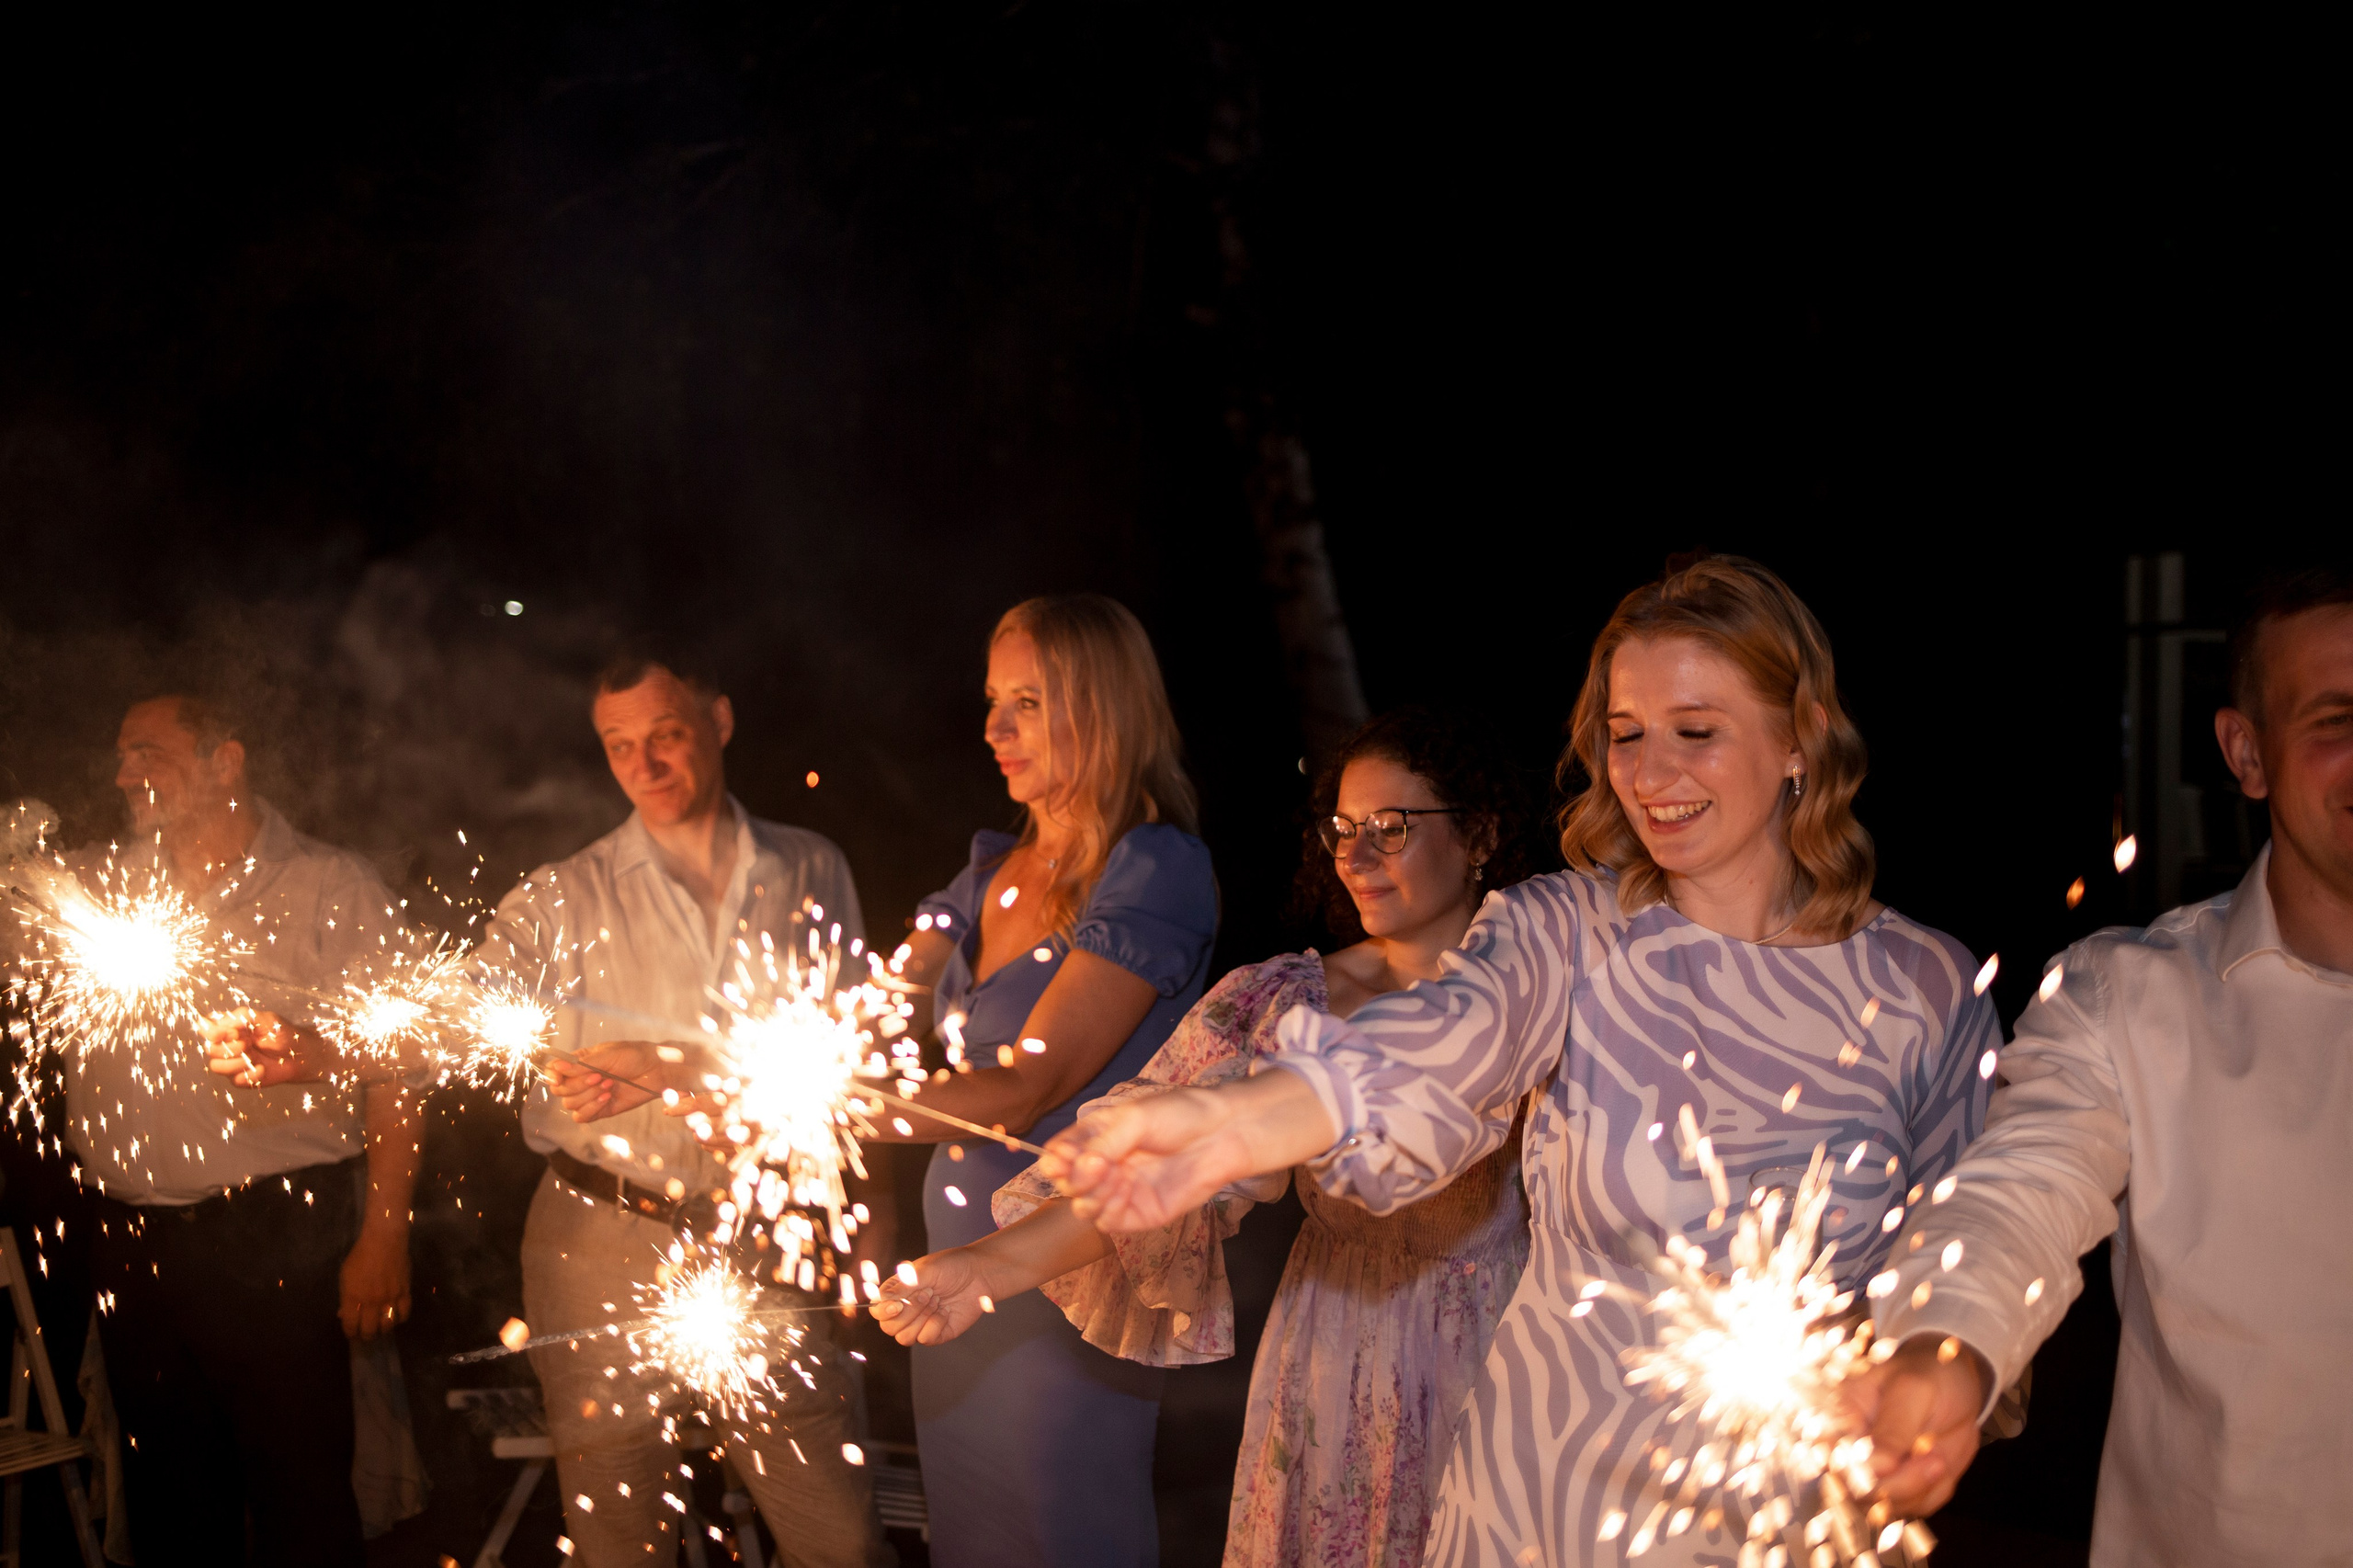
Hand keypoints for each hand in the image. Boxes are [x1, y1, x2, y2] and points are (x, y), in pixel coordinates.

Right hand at [201, 1008, 328, 1086]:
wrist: (301, 1053)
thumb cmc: (283, 1032)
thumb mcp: (266, 1018)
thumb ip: (242, 1017)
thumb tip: (219, 1024)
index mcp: (231, 1028)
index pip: (207, 1029)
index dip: (211, 1032)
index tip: (228, 1033)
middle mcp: (228, 1045)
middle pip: (210, 1050)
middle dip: (227, 1048)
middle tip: (247, 1044)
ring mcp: (234, 1062)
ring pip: (216, 1066)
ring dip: (233, 1063)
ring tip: (252, 1058)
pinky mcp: (243, 1078)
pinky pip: (234, 1081)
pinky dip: (248, 1076)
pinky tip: (262, 1069)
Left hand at [339, 1221, 412, 1339]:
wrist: (384, 1241)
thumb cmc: (360, 1256)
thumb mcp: (345, 1276)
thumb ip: (345, 1298)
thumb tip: (344, 1314)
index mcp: (352, 1298)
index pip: (350, 1326)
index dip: (350, 1334)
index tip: (352, 1334)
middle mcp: (370, 1302)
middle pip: (369, 1331)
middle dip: (366, 1337)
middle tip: (367, 1335)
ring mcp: (389, 1298)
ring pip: (387, 1326)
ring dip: (383, 1330)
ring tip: (381, 1329)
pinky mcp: (404, 1293)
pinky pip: (404, 1314)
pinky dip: (399, 1320)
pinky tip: (395, 1318)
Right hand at [543, 1039, 674, 1120]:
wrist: (656, 1070)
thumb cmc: (633, 1056)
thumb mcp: (607, 1055)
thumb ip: (581, 1064)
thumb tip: (556, 1067)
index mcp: (579, 1062)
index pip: (553, 1071)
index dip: (551, 1076)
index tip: (559, 1078)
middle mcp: (580, 1079)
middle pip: (559, 1090)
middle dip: (577, 1085)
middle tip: (599, 1076)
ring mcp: (589, 1095)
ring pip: (570, 1104)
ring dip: (588, 1095)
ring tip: (610, 1084)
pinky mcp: (599, 1109)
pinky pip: (581, 1117)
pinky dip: (591, 1109)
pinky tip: (607, 1098)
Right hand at [870, 1247, 997, 1345]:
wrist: (979, 1275)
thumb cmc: (951, 1266)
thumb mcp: (925, 1270)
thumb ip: (903, 1286)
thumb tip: (882, 1300)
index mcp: (896, 1292)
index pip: (877, 1311)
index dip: (884, 1312)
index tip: (899, 1305)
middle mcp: (904, 1310)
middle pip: (888, 1328)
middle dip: (909, 1313)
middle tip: (929, 1294)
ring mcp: (919, 1324)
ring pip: (904, 1338)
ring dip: (921, 1319)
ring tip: (937, 1301)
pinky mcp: (935, 1334)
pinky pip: (925, 1339)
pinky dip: (936, 1325)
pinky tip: (946, 1311)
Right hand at [1037, 1086, 1244, 1231]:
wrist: (1223, 1134)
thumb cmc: (1180, 1115)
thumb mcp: (1134, 1119)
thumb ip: (1101, 1145)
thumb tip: (1071, 1170)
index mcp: (1096, 1138)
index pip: (1058, 1155)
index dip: (1054, 1162)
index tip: (1060, 1162)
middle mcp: (1104, 1167)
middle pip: (1068, 1185)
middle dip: (1076, 1180)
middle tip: (1101, 1166)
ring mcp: (1121, 1192)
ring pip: (1084, 1208)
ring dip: (1092, 1196)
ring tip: (1117, 1177)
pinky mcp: (1139, 1214)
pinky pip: (1108, 1224)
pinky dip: (1108, 1212)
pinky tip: (1124, 1193)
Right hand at [1845, 1332, 1990, 1517]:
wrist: (1954, 1379)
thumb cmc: (1928, 1372)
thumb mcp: (1915, 1389)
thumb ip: (1893, 1427)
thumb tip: (1875, 1467)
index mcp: (1839, 1416)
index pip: (1836, 1461)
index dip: (1863, 1475)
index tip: (1898, 1463)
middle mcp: (1849, 1448)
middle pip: (1860, 1492)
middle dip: (1905, 1484)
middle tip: (1937, 1461)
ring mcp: (1873, 1471)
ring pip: (1889, 1505)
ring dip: (1924, 1488)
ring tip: (1940, 1455)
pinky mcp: (1899, 1486)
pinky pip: (1916, 1507)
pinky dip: (1937, 1491)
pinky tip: (1940, 1462)